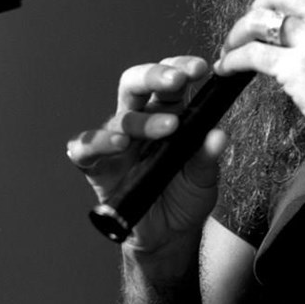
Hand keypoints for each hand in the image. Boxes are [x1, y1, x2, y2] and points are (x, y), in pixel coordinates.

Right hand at [67, 56, 227, 256]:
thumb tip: (218, 135)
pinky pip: (86, 148)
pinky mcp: (97, 166)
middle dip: (155, 75)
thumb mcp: (204, 178)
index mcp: (166, 112)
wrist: (168, 235)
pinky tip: (116, 144)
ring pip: (119, 118)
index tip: (201, 69)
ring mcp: (115, 142)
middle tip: (177, 80)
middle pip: (136, 84)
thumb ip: (208, 156)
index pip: (169, 80)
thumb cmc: (185, 196)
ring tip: (167, 127)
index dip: (181, 68)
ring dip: (142, 120)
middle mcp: (138, 121)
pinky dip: (96, 142)